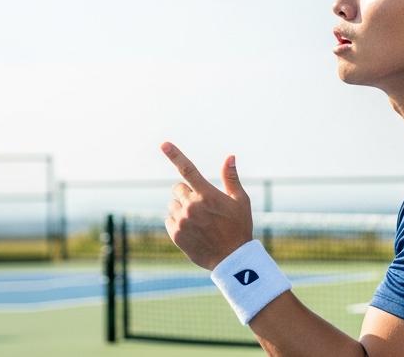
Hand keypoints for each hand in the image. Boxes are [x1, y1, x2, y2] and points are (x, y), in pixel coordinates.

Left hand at [161, 141, 252, 269]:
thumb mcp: (241, 201)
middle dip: (187, 193)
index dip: (175, 154)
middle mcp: (192, 206)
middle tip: (202, 206)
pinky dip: (178, 223)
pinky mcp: (176, 234)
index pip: (188, 169)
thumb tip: (230, 156)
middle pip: (178, 188)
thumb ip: (231, 178)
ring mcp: (182, 221)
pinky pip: (169, 220)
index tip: (163, 143)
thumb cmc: (239, 227)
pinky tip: (193, 231)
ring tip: (199, 221)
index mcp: (207, 194)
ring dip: (182, 209)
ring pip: (173, 205)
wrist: (232, 260)